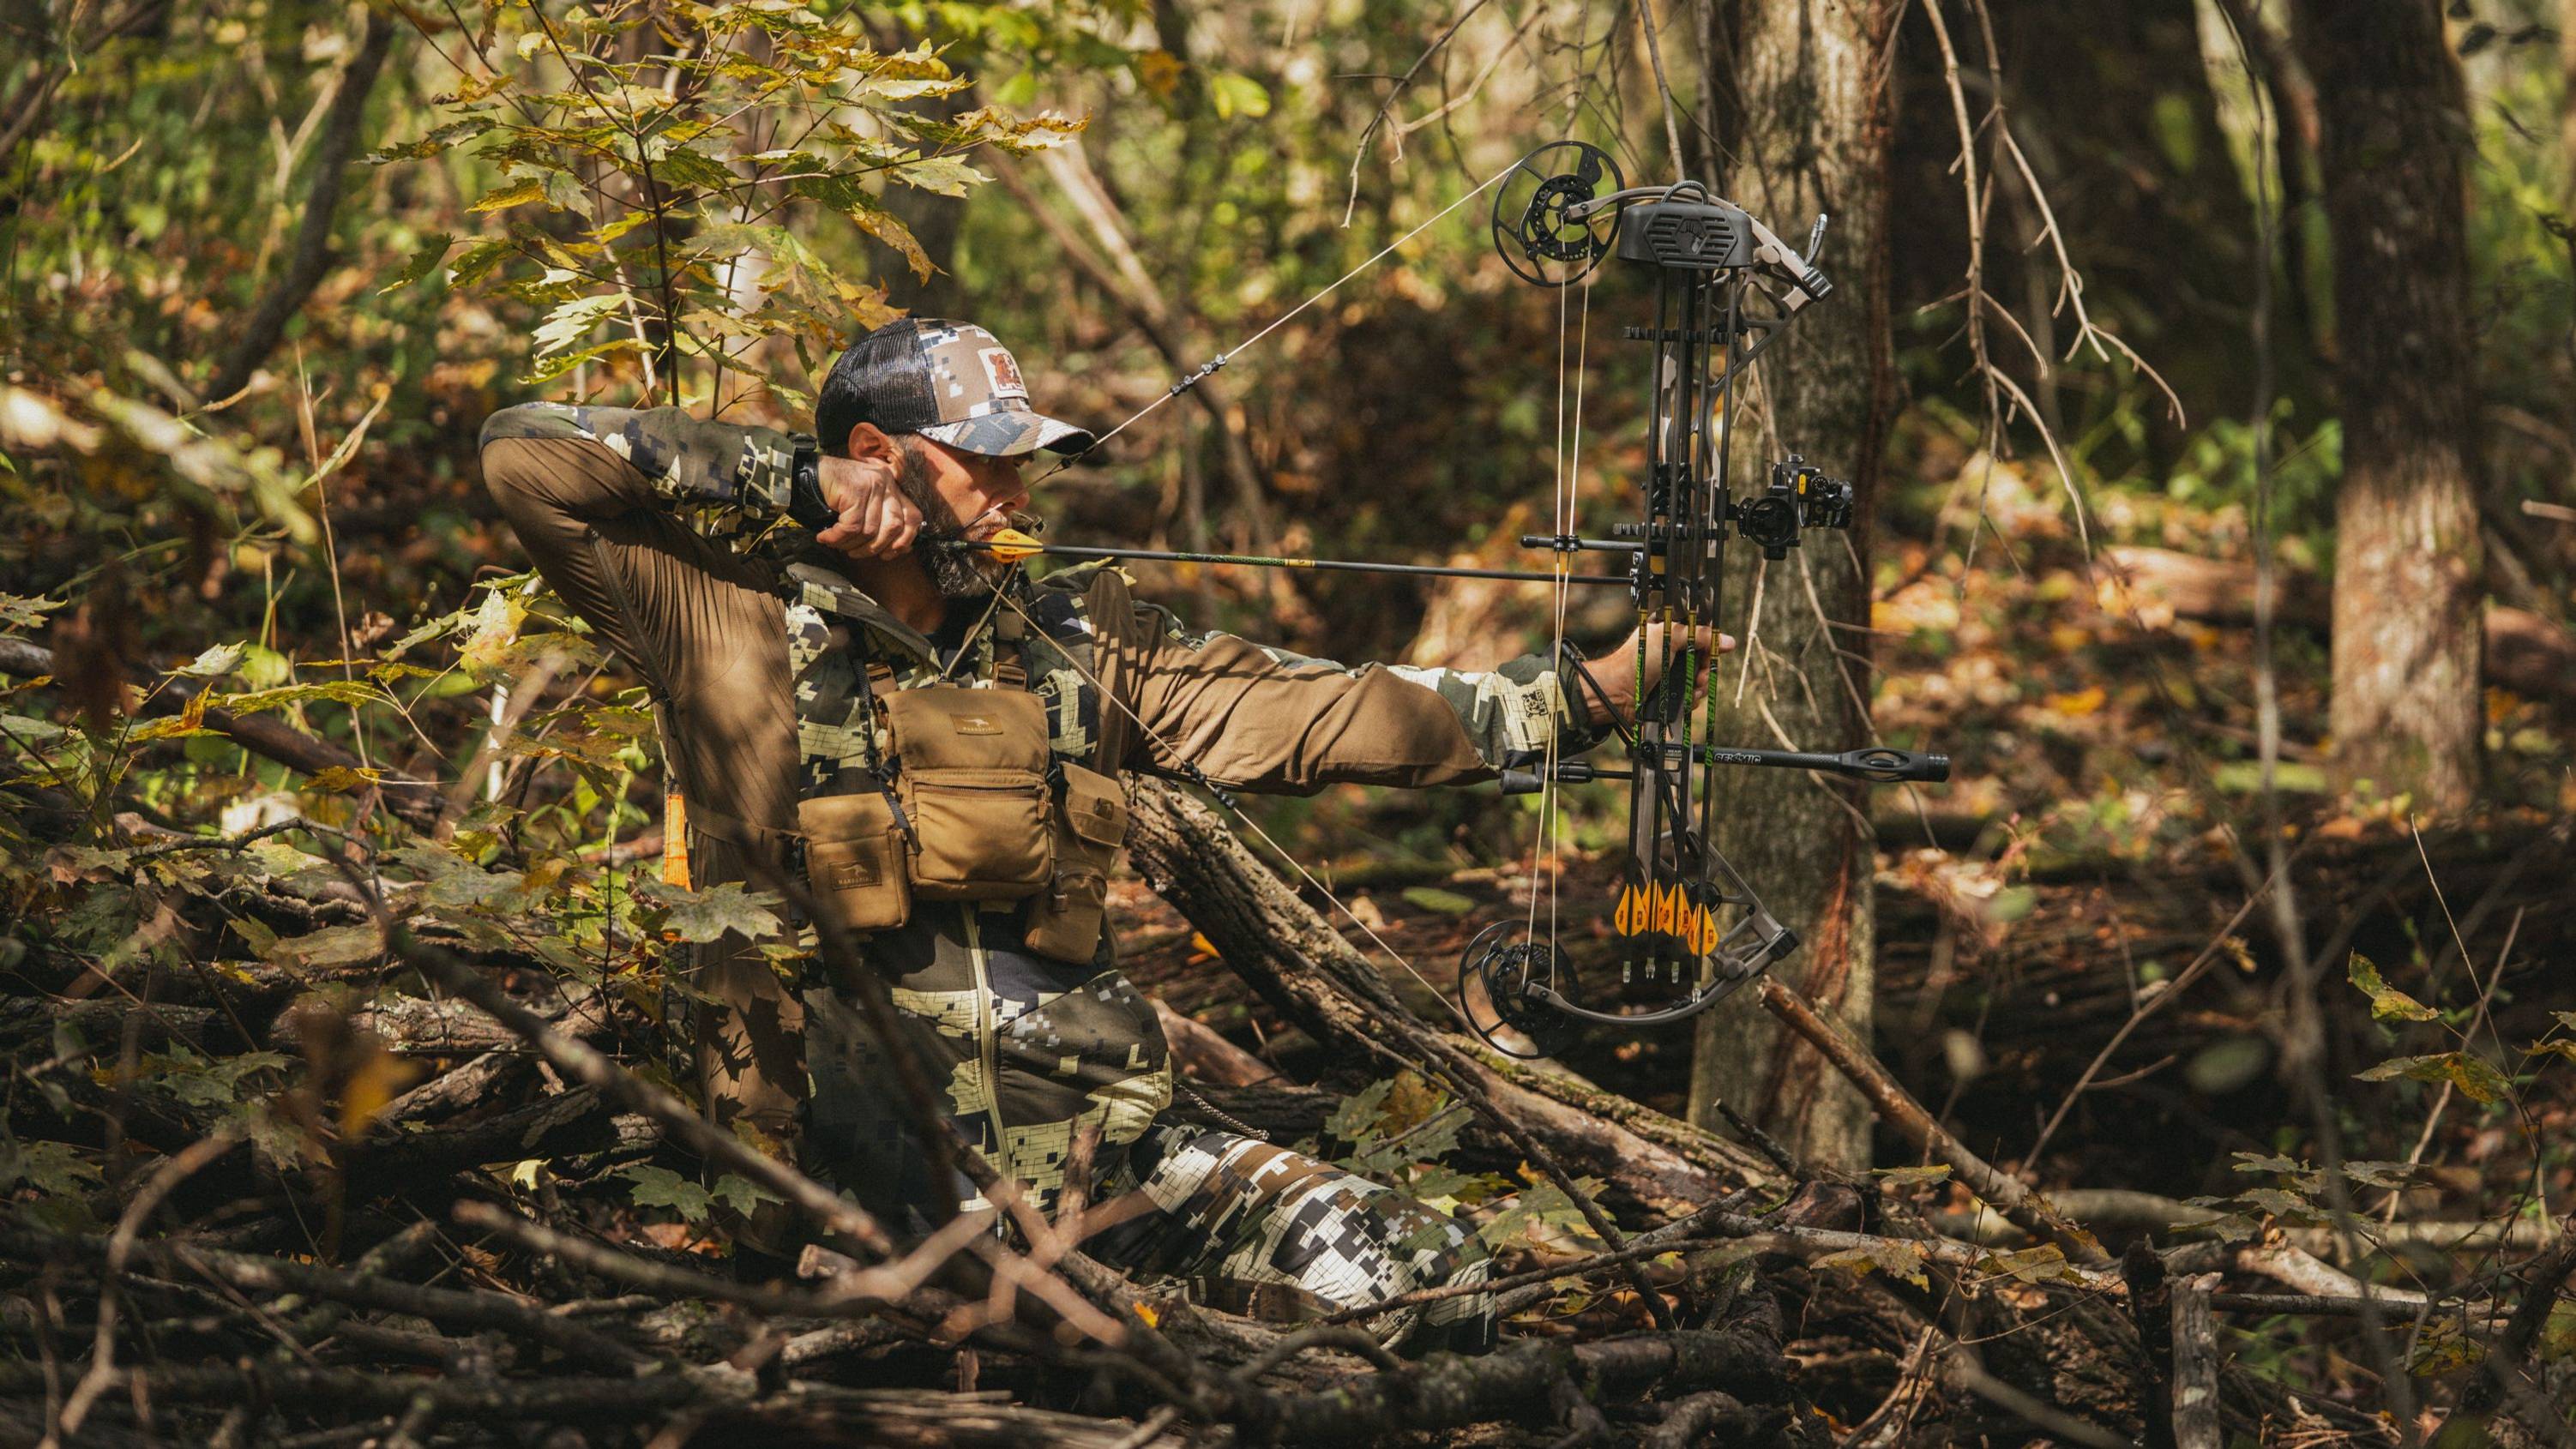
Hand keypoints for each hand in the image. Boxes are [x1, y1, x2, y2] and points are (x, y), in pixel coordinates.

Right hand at [811, 453, 922, 560]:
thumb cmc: (835, 495)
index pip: (914, 517)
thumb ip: (881, 521)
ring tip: (836, 543)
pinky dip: (837, 538)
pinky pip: (851, 526)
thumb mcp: (864, 507)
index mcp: (892, 487)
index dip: (904, 540)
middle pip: (894, 527)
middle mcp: (885, 483)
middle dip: (874, 547)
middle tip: (855, 553)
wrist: (805, 474)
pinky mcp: (854, 489)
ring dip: (850, 544)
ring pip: (870, 530)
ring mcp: (871, 484)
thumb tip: (898, 549)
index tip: (888, 554)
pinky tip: (825, 537)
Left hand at [1585, 622, 1736, 723]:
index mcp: (1669, 634)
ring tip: (1692, 687)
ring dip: (1700, 685)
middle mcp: (1672, 653)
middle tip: (1701, 674)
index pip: (1699, 636)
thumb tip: (1727, 640)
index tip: (1712, 651)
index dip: (1708, 645)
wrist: (1619, 691)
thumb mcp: (1669, 637)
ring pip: (1699, 679)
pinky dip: (1692, 698)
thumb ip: (1698, 635)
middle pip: (1703, 659)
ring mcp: (1672, 675)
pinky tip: (1685, 698)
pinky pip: (1691, 696)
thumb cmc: (1638, 659)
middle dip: (1706, 668)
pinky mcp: (1671, 694)